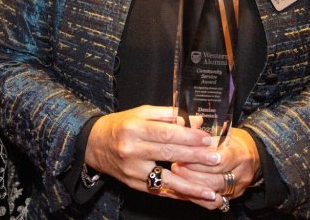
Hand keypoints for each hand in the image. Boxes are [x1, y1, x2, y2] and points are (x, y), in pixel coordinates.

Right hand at [85, 105, 221, 203]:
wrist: (93, 145)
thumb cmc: (120, 126)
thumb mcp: (140, 113)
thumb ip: (168, 115)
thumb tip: (195, 119)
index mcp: (133, 129)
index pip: (165, 133)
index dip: (187, 137)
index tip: (206, 139)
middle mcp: (131, 150)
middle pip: (168, 154)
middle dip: (194, 157)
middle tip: (216, 159)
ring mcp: (132, 170)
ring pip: (165, 178)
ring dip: (190, 186)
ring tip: (211, 191)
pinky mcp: (133, 184)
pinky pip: (159, 190)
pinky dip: (178, 194)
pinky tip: (194, 196)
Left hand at [169, 127, 260, 210]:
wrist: (250, 154)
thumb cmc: (232, 140)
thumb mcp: (221, 131)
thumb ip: (202, 131)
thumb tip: (181, 122)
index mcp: (240, 153)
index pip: (221, 160)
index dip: (200, 159)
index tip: (184, 154)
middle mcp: (241, 173)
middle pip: (215, 178)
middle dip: (192, 172)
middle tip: (176, 165)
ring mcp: (237, 188)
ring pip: (213, 191)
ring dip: (191, 184)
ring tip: (178, 174)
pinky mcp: (232, 198)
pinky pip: (213, 203)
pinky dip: (197, 197)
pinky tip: (185, 188)